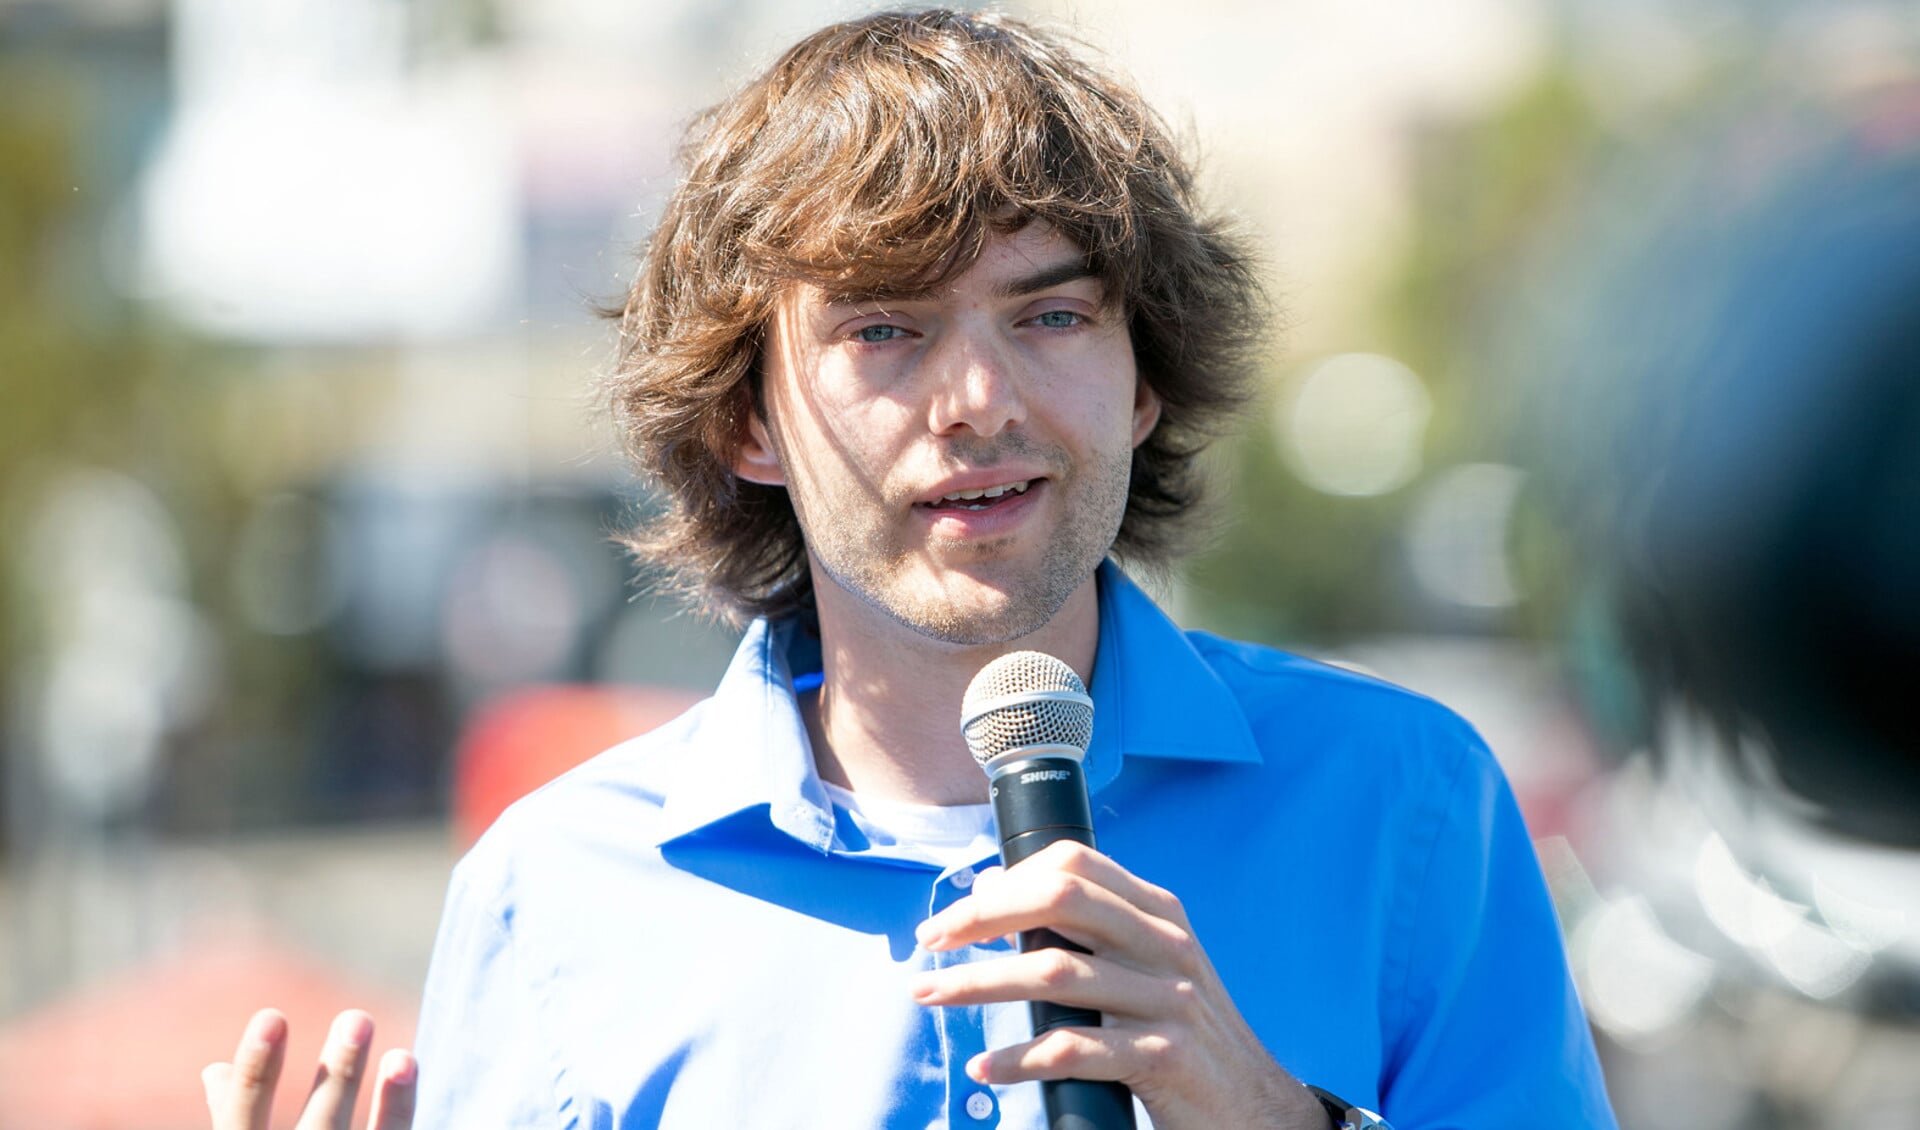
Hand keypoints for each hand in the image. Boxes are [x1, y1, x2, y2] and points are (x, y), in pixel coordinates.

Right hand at [203, 1008, 415, 1129]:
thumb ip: (234, 1121)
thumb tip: (214, 1069)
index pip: (241, 1116)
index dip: (256, 1070)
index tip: (272, 1017)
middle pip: (321, 1125)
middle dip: (339, 1076)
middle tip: (357, 1019)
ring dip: (392, 1105)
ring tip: (402, 1056)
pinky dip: (400, 1112)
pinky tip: (407, 1067)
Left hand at [909, 841, 1329, 1129]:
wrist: (1256, 1107)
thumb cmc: (1184, 1035)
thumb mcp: (1144, 969)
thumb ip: (1081, 929)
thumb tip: (990, 886)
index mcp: (1159, 913)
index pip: (1075, 865)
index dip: (1006, 881)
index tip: (956, 914)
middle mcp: (1166, 945)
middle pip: (1060, 901)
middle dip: (982, 917)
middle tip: (930, 942)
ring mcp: (1169, 999)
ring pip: (1055, 974)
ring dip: (979, 984)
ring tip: (930, 995)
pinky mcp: (1166, 1055)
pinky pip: (1075, 1050)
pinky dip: (1021, 1060)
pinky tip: (988, 1068)